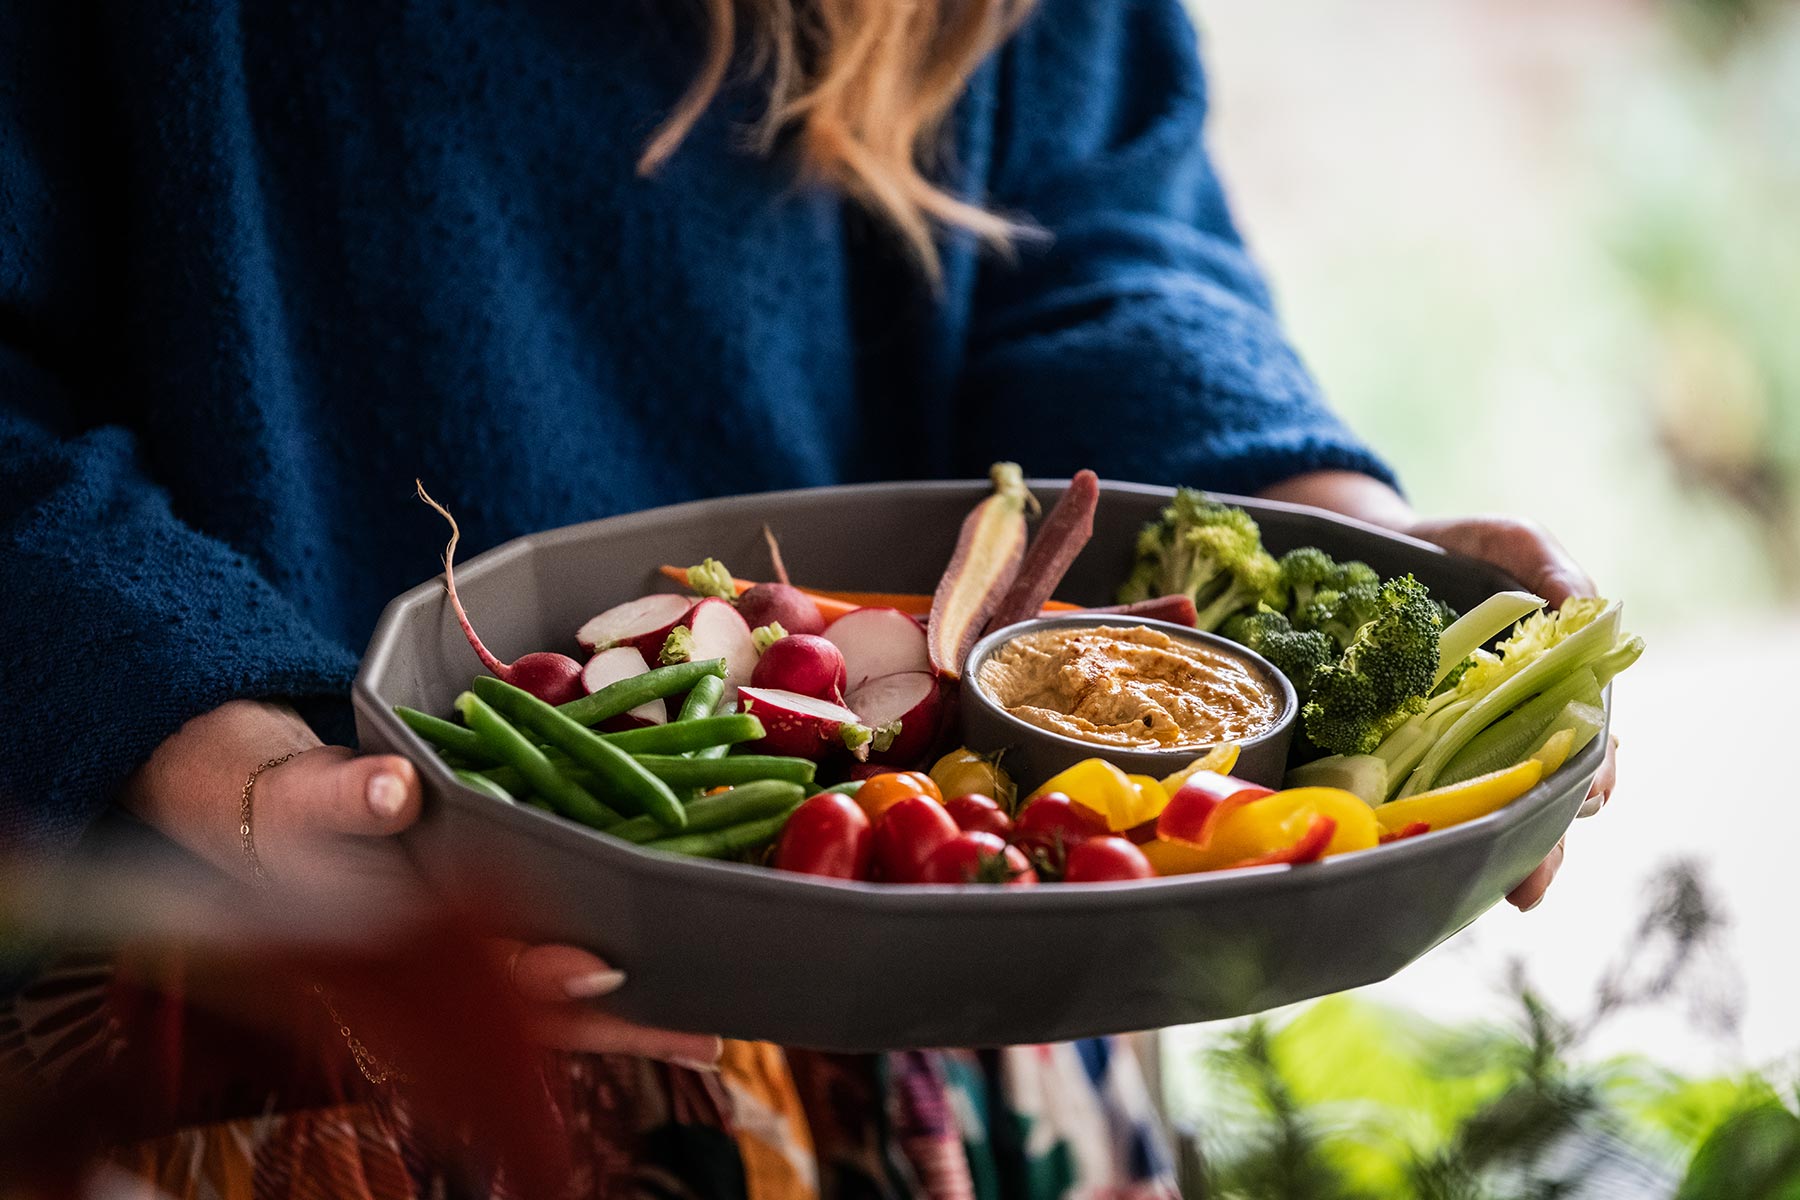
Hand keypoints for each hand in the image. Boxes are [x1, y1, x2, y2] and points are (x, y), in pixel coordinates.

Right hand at [122, 698, 720, 1065]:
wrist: (271, 821)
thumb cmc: (287, 814)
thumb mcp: (302, 799)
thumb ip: (344, 796)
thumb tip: (390, 791)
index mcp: (400, 939)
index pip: (481, 967)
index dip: (540, 974)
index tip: (599, 969)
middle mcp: (443, 962)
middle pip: (540, 1007)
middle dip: (618, 1027)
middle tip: (703, 1039)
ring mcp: (470, 956)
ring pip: (556, 1005)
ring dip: (629, 1022)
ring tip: (708, 1036)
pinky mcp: (492, 933)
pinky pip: (557, 963)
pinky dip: (613, 981)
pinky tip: (671, 992)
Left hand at [1257, 472, 1619, 910]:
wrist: (1360, 550)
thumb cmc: (1451, 550)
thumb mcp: (1506, 542)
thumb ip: (1546, 564)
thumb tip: (1581, 606)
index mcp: (1546, 694)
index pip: (1588, 750)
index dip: (1595, 777)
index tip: (1591, 796)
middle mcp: (1504, 732)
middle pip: (1539, 800)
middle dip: (1544, 846)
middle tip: (1530, 883)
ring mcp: (1449, 747)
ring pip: (1482, 813)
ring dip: (1492, 854)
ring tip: (1495, 891)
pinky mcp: (1391, 753)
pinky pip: (1415, 802)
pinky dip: (1425, 833)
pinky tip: (1421, 862)